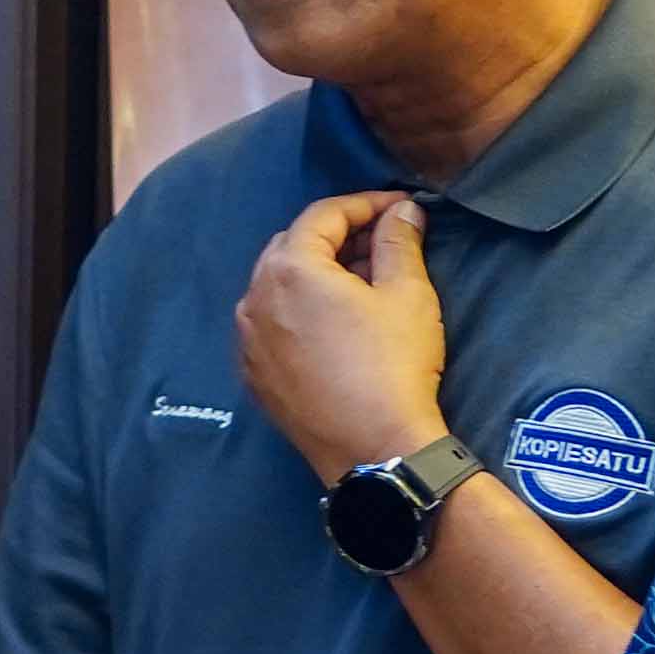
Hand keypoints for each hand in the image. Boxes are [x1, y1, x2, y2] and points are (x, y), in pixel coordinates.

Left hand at [239, 191, 452, 488]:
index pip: (323, 216)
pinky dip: (299, 311)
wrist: (374, 449)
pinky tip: (335, 324)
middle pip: (293, 246)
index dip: (365, 204)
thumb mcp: (407, 294)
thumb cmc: (393, 365)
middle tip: (382, 243)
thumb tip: (403, 211)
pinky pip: (272, 325)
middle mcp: (254, 298)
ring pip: (278, 286)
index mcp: (289, 269)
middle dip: (338, 238)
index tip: (399, 207)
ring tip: (363, 283)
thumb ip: (399, 241)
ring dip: (317, 274)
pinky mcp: (252, 374)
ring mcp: (247, 339)